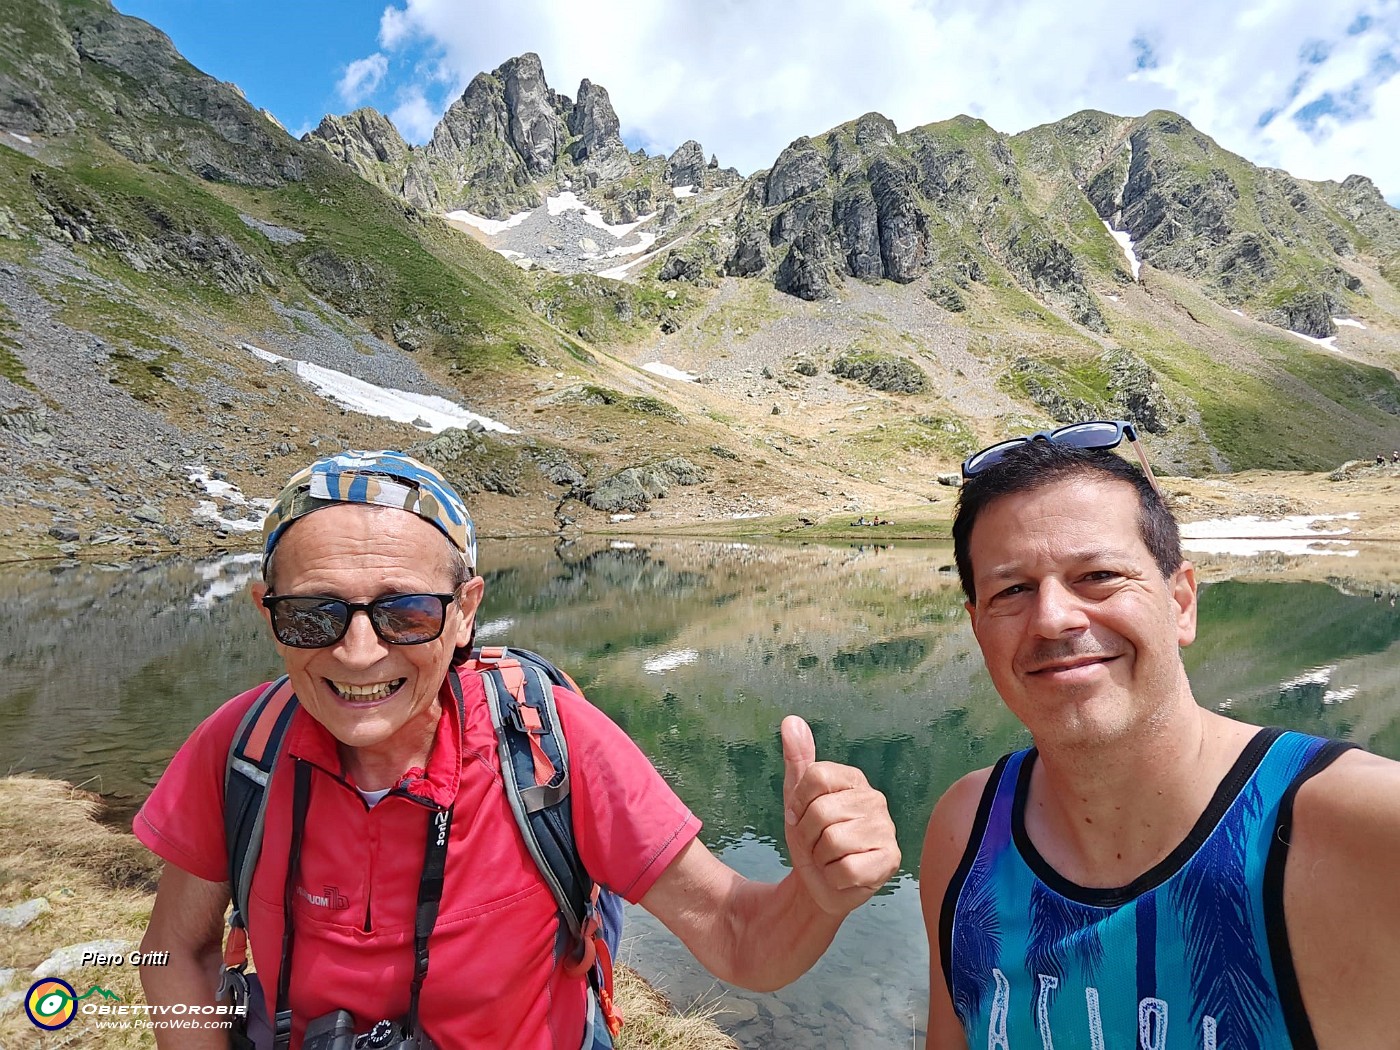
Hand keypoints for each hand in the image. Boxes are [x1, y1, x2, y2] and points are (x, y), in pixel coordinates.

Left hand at [782, 715, 899, 916]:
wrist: (819, 885)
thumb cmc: (811, 838)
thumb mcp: (797, 798)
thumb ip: (797, 758)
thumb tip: (791, 720)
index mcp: (853, 780)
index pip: (815, 776)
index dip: (798, 803)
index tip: (799, 817)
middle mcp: (874, 800)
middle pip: (820, 812)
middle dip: (807, 835)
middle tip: (816, 843)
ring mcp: (886, 830)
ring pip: (832, 842)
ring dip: (821, 858)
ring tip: (830, 858)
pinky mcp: (889, 860)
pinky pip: (846, 868)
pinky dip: (835, 877)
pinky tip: (842, 874)